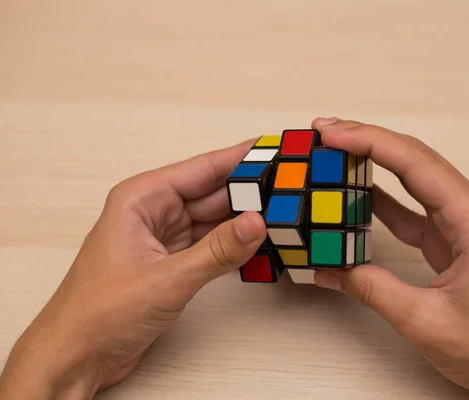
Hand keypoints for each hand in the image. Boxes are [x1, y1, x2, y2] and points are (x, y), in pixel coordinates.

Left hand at [0, 141, 265, 398]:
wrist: (76, 357)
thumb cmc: (97, 313)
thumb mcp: (166, 279)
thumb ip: (217, 251)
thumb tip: (255, 223)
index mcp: (141, 199)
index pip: (201, 169)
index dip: (239, 158)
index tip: (270, 151)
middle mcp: (152, 213)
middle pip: (211, 193)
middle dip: (248, 192)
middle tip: (286, 187)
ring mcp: (163, 239)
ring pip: (213, 220)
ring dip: (243, 220)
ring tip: (279, 213)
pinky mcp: (171, 263)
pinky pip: (210, 244)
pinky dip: (232, 245)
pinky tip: (256, 242)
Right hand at [311, 118, 468, 399]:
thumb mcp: (424, 320)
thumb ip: (371, 289)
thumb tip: (327, 269)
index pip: (414, 163)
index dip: (369, 142)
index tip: (331, 134)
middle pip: (412, 158)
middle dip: (366, 140)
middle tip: (323, 133)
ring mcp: (459, 222)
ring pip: (411, 177)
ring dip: (372, 161)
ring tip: (334, 152)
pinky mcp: (449, 237)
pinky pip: (410, 206)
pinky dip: (381, 195)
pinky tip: (357, 190)